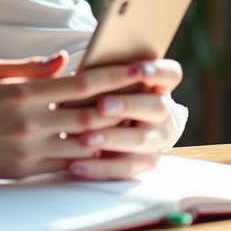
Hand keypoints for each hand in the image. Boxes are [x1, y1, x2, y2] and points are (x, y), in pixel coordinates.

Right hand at [0, 53, 174, 179]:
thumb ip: (32, 67)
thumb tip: (65, 59)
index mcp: (24, 93)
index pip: (82, 83)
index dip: (116, 75)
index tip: (143, 68)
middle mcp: (30, 123)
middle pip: (91, 117)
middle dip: (126, 107)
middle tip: (155, 99)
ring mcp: (28, 151)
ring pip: (85, 146)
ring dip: (113, 137)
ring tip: (140, 127)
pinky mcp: (24, 172)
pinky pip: (66, 166)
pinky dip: (89, 159)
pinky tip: (107, 152)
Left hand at [64, 59, 182, 180]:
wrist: (102, 125)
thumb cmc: (98, 91)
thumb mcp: (100, 78)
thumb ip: (92, 70)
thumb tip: (59, 61)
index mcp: (157, 84)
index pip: (170, 73)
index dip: (158, 70)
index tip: (137, 70)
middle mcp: (163, 111)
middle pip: (156, 107)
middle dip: (128, 105)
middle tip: (101, 106)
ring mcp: (157, 138)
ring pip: (141, 140)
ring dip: (113, 139)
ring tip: (85, 139)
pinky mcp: (144, 162)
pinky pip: (126, 168)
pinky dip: (100, 168)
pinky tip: (76, 165)